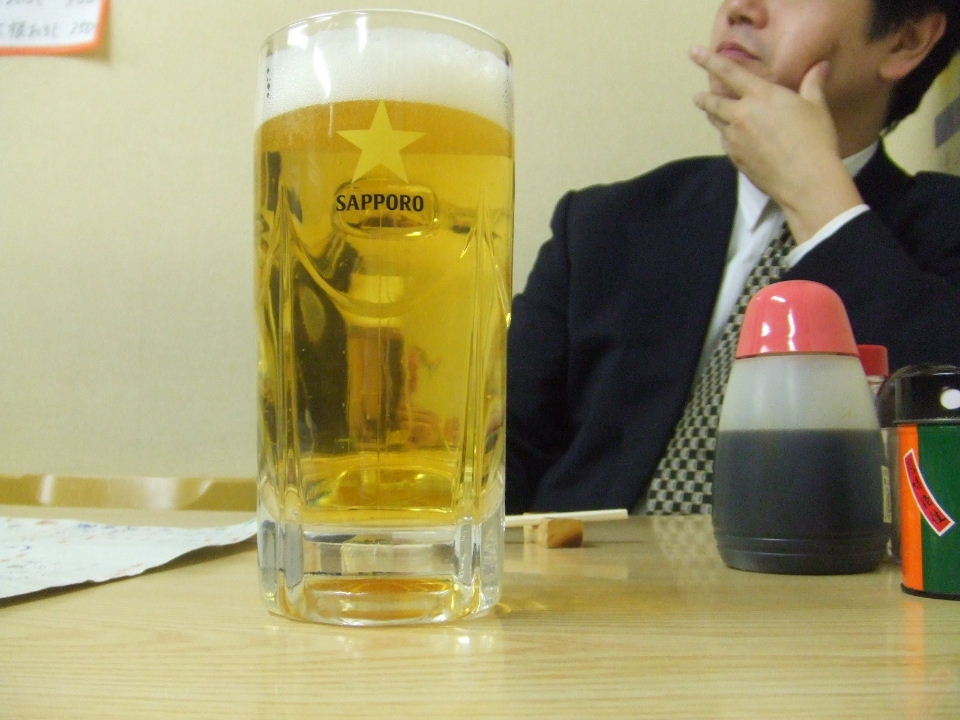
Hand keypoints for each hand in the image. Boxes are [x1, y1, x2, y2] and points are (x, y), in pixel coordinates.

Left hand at [690, 45, 863, 242]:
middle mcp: (741, 115)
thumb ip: (812, 83)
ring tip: (714, 115)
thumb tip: (821, 66)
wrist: (805, 179)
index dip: (709, 60)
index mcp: (760, 95)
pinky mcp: (736, 159)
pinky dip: (727, 137)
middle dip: (704, 99)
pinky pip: (726, 143)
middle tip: (698, 97)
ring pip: (717, 124)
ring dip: (714, 117)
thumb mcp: (816, 106)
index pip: (729, 73)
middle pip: (713, 103)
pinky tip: (733, 139)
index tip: (693, 53)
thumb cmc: (815, 138)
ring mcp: (735, 139)